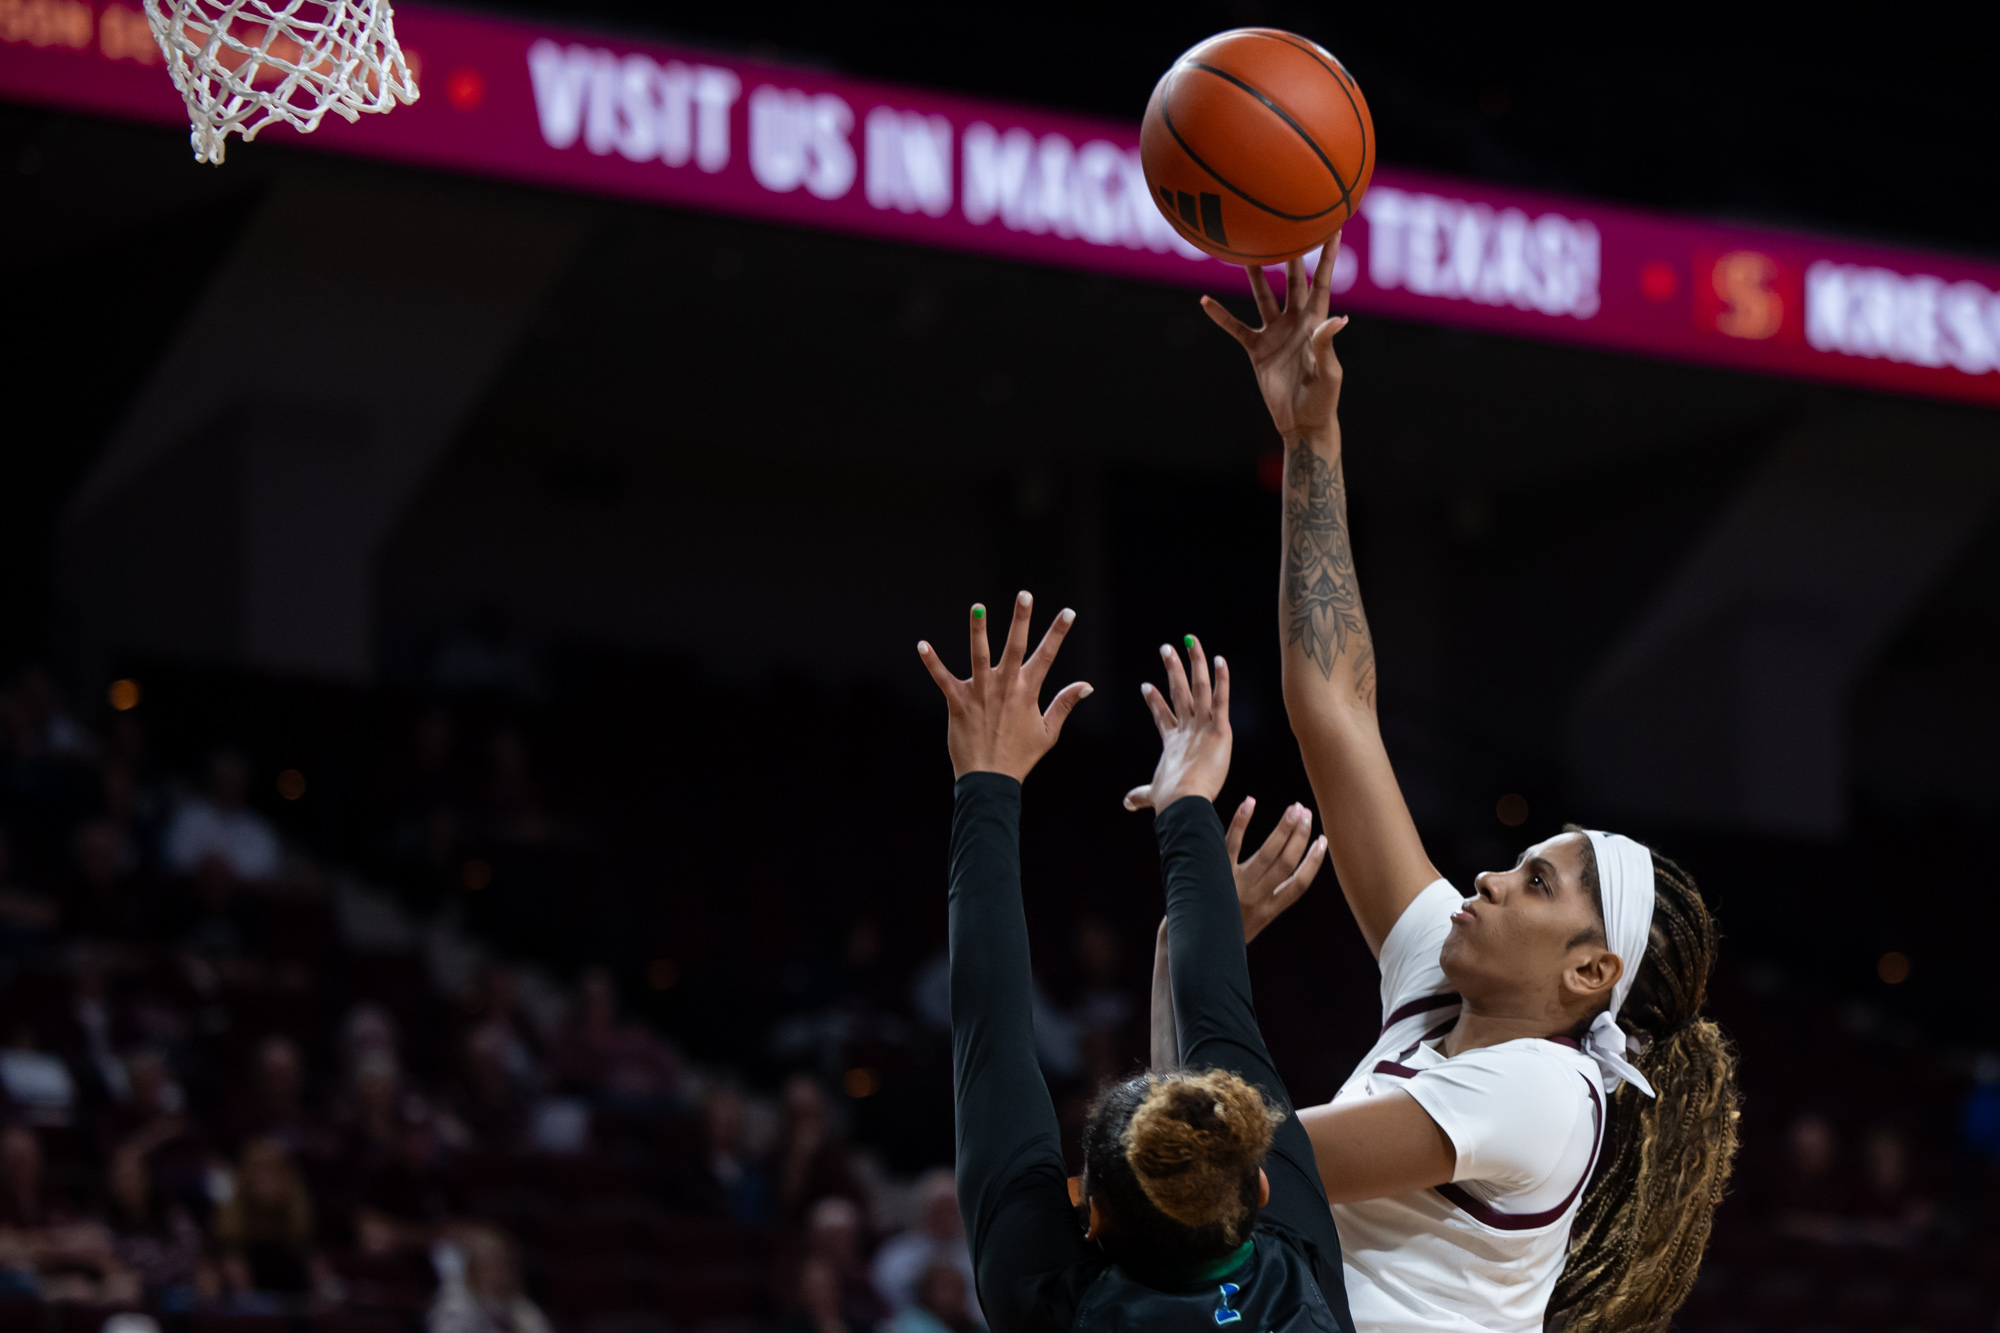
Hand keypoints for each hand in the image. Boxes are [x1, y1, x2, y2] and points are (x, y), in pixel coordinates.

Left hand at [919, 592, 1090, 781]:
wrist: (990, 781)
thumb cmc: (1019, 757)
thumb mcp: (1048, 732)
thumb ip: (1064, 704)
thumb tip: (1086, 685)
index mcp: (1028, 692)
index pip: (1046, 656)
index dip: (1058, 633)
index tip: (1068, 612)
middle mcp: (1005, 688)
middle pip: (1014, 647)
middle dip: (1021, 620)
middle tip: (1025, 594)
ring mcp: (980, 694)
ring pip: (979, 656)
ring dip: (978, 631)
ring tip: (977, 606)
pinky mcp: (958, 703)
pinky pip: (943, 679)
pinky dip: (932, 662)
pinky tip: (922, 645)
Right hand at [1124, 635, 1230, 812]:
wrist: (1183, 799)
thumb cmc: (1170, 799)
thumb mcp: (1154, 794)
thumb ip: (1141, 796)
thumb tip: (1126, 803)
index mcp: (1171, 743)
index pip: (1162, 715)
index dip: (1154, 700)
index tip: (1146, 685)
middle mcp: (1185, 728)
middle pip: (1178, 692)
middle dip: (1172, 669)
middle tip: (1166, 648)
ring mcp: (1201, 726)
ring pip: (1197, 688)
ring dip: (1193, 662)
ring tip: (1190, 641)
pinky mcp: (1218, 728)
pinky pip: (1220, 699)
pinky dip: (1221, 679)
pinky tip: (1220, 660)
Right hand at [1201, 232, 1348, 440]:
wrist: (1301, 421)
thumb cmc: (1323, 398)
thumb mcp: (1329, 371)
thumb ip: (1327, 343)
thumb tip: (1339, 318)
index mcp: (1316, 322)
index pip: (1322, 282)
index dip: (1327, 257)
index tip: (1333, 228)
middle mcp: (1296, 322)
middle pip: (1293, 281)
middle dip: (1290, 255)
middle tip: (1283, 226)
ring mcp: (1276, 333)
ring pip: (1263, 297)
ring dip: (1254, 277)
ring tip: (1243, 252)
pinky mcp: (1257, 349)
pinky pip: (1236, 328)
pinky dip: (1221, 316)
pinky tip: (1205, 301)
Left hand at [1223, 797, 1326, 943]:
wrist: (1191, 940)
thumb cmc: (1224, 929)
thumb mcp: (1252, 922)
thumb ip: (1269, 900)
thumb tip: (1288, 871)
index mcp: (1268, 911)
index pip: (1299, 885)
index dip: (1314, 862)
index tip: (1323, 841)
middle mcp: (1255, 898)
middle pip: (1285, 863)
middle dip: (1300, 837)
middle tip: (1307, 812)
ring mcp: (1235, 885)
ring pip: (1266, 853)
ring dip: (1283, 829)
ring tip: (1294, 808)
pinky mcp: (1215, 874)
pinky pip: (1231, 844)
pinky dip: (1241, 822)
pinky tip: (1250, 802)